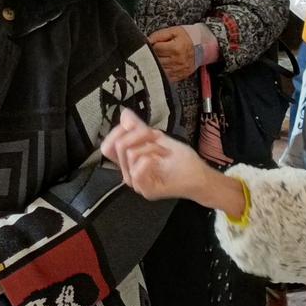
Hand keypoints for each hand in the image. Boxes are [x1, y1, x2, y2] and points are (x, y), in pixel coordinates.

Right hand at [101, 109, 241, 214]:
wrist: (198, 175)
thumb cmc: (181, 160)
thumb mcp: (157, 137)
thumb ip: (137, 127)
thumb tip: (124, 114)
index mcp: (129, 162)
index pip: (107, 146)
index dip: (119, 131)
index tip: (139, 127)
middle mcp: (129, 174)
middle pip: (118, 146)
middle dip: (140, 135)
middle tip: (156, 137)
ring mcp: (137, 183)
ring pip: (131, 154)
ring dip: (151, 147)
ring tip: (163, 152)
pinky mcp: (146, 190)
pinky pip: (138, 168)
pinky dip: (151, 158)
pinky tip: (161, 161)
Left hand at [147, 25, 199, 81]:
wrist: (201, 47)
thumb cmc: (187, 38)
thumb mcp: (174, 31)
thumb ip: (159, 35)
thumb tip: (148, 40)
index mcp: (176, 48)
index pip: (156, 48)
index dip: (154, 45)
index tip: (156, 44)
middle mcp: (177, 61)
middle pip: (156, 59)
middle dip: (154, 54)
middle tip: (158, 50)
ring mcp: (178, 70)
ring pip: (159, 68)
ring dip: (157, 63)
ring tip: (161, 57)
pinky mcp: (179, 76)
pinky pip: (165, 76)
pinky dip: (162, 71)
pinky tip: (165, 64)